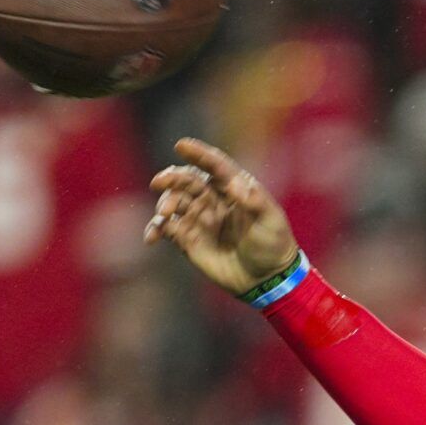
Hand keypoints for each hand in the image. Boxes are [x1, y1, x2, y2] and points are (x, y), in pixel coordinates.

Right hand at [144, 137, 298, 294]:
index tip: (181, 145)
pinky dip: (156, 229)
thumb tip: (235, 183)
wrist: (266, 279)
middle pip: (187, 181)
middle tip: (160, 182)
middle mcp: (213, 199)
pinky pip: (167, 228)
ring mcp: (199, 217)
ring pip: (174, 202)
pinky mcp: (188, 238)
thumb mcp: (271, 221)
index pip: (214, 166)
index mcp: (234, 188)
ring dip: (164, 204)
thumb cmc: (273, 246)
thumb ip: (255, 202)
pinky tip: (152, 236)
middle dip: (172, 178)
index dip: (198, 153)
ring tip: (163, 215)